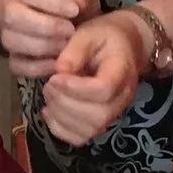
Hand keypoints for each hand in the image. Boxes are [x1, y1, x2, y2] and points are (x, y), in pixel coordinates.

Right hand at [0, 0, 100, 79]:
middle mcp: (12, 10)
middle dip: (46, 26)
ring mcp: (9, 35)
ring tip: (66, 48)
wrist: (57, 21)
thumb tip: (77, 6)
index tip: (74, 11)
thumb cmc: (70, 4)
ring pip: (12, 41)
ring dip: (42, 47)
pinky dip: (36, 68)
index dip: (52, 2)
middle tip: (71, 32)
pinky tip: (57, 64)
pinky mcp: (13, 59)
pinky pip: (16, 65)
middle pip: (15, 16)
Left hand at [40, 12, 148, 146]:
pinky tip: (50, 111)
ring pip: (89, 130)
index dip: (75, 88)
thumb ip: (73, 51)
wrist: (124, 46)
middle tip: (49, 84)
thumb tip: (58, 72)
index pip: (104, 90)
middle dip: (65, 103)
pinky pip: (81, 138)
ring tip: (49, 94)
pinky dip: (60, 129)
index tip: (55, 77)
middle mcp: (123, 97)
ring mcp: (114, 113)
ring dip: (61, 116)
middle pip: (97, 115)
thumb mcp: (88, 34)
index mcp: (122, 70)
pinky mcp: (101, 123)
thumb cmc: (104, 37)